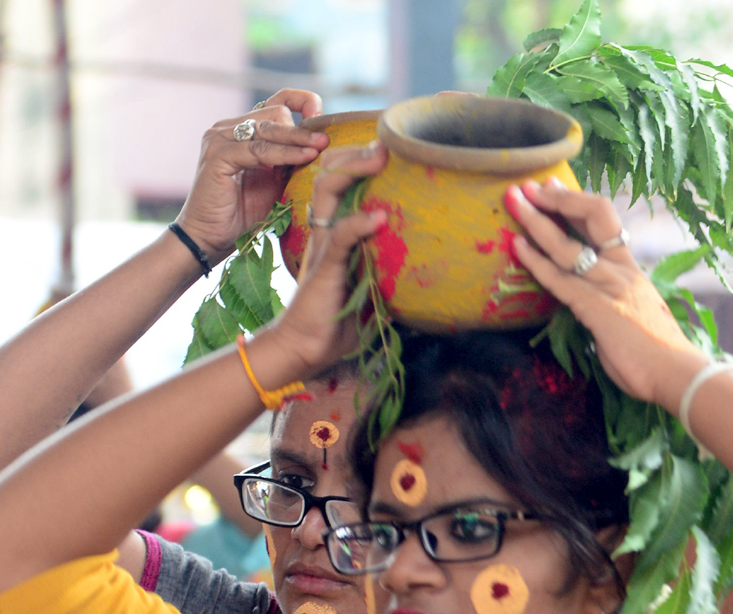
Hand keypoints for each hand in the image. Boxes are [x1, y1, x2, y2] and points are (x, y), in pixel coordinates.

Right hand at [176, 89, 328, 261]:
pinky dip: (283, 154)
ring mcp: (220, 138)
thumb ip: (292, 163)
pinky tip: (303, 158)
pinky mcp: (217, 154)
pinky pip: (258, 150)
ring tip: (320, 147)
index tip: (321, 118)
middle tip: (326, 140)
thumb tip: (323, 149)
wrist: (210, 238)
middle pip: (275, 113)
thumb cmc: (243, 215)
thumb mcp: (276, 184)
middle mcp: (228, 128)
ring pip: (269, 128)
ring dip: (297, 139)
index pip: (276, 102)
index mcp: (243, 131)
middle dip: (304, 128)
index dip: (301, 102)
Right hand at [262, 142, 389, 373]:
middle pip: (329, 175)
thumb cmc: (337, 321)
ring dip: (354, 171)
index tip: (387, 149)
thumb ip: (387, 269)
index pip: (338, 182)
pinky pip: (339, 237)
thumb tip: (428, 266)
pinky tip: (379, 217)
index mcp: (334, 233)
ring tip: (379, 158)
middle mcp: (325, 232)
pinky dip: (358, 224)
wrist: (304, 349)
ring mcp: (323, 248)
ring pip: (328, 192)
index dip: (356, 160)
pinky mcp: (324, 269)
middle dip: (355, 154)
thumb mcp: (370, 288)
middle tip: (385, 144)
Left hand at [505, 177, 706, 407]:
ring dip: (536, 221)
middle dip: (557, 198)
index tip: (554, 187)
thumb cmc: (657, 353)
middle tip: (529, 187)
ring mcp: (608, 286)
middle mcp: (620, 269)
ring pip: (568, 245)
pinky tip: (517, 245)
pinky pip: (560, 279)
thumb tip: (592, 305)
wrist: (676, 374)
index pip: (603, 222)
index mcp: (630, 268)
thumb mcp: (634, 315)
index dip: (576, 201)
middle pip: (592, 215)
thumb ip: (612, 302)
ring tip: (512, 202)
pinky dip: (536, 260)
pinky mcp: (595, 308)